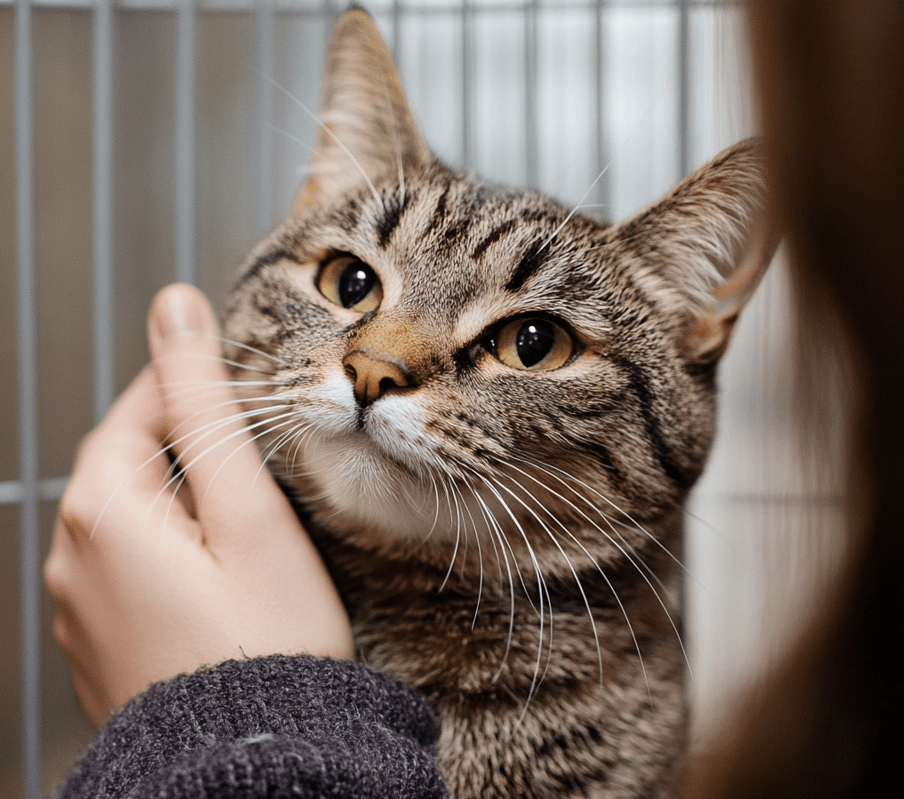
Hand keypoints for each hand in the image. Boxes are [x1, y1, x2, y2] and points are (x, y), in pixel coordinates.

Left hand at [45, 284, 353, 727]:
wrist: (251, 768)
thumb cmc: (267, 641)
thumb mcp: (246, 510)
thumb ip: (206, 405)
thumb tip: (174, 307)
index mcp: (104, 509)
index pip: (143, 406)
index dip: (202, 391)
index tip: (256, 395)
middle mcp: (74, 554)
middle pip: (132, 459)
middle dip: (193, 448)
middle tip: (264, 466)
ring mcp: (81, 602)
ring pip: (132, 513)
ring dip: (184, 500)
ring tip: (250, 522)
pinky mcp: (100, 637)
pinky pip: (130, 564)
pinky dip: (172, 549)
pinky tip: (221, 575)